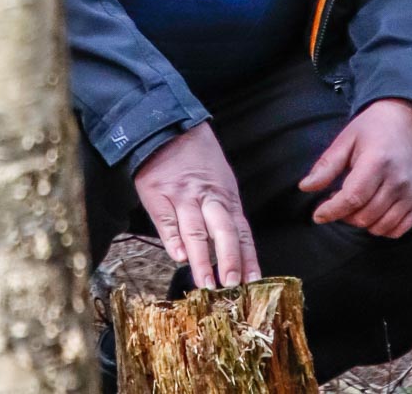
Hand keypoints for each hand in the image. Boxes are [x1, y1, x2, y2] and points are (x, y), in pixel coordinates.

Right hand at [133, 123, 261, 289]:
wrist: (166, 126)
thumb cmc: (197, 156)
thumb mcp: (220, 178)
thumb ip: (224, 211)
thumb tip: (233, 250)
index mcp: (226, 195)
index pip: (241, 230)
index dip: (247, 256)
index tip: (253, 280)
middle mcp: (207, 197)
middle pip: (223, 229)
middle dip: (229, 258)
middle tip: (232, 284)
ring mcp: (182, 197)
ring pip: (195, 231)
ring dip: (202, 259)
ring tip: (206, 283)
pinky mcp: (158, 195)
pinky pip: (167, 222)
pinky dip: (173, 241)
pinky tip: (179, 257)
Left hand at [299, 98, 411, 238]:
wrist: (411, 119)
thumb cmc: (375, 127)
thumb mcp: (347, 138)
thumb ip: (327, 165)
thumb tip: (304, 187)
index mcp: (377, 162)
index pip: (352, 198)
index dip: (332, 210)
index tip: (318, 214)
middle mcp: (397, 181)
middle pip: (364, 216)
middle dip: (344, 214)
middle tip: (337, 198)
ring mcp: (411, 193)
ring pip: (380, 226)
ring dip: (361, 222)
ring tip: (354, 203)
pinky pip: (399, 229)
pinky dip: (382, 228)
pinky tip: (372, 213)